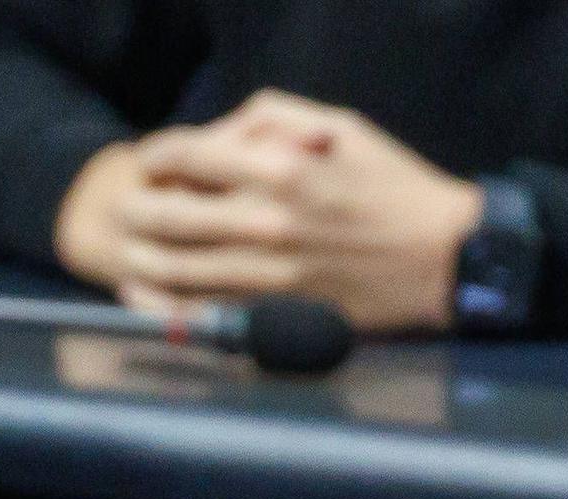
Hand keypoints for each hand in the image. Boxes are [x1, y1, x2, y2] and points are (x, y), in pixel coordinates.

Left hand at [57, 94, 486, 334]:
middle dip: (135, 209)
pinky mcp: (279, 312)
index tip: (148, 163)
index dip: (154, 157)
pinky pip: (205, 313)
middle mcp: (267, 222)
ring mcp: (270, 273)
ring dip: (139, 260)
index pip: (186, 156)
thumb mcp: (340, 125)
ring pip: (177, 270)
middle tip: (125, 208)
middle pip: (168, 216)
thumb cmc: (393, 185)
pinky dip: (164, 307)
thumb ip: (274, 117)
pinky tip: (143, 298)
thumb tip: (222, 131)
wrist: (442, 257)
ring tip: (127, 252)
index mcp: (280, 168)